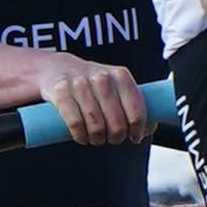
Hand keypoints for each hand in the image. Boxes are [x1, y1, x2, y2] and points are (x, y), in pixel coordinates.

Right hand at [27, 52, 148, 145]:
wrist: (56, 68)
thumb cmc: (91, 83)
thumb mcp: (115, 86)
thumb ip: (132, 104)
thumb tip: (150, 128)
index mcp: (120, 76)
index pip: (136, 112)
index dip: (137, 130)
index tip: (133, 137)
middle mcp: (101, 77)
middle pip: (117, 123)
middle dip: (116, 137)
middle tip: (112, 138)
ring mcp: (79, 83)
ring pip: (96, 126)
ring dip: (97, 139)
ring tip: (95, 138)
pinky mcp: (60, 91)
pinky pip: (75, 123)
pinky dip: (80, 136)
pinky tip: (81, 136)